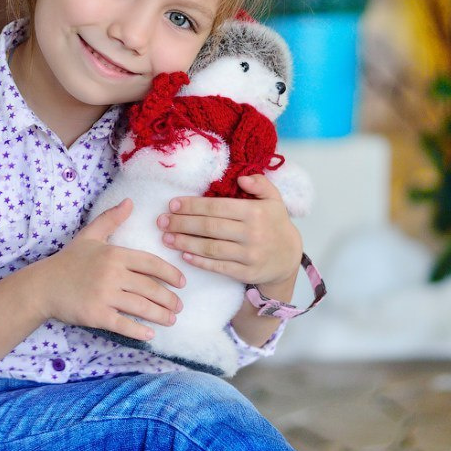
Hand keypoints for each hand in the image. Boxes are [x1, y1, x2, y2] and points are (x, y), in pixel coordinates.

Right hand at [35, 198, 183, 340]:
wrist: (43, 286)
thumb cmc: (68, 261)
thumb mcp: (89, 236)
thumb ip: (110, 218)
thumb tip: (130, 201)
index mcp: (114, 254)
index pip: (151, 263)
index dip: (171, 274)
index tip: (182, 283)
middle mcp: (112, 274)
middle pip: (151, 288)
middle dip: (169, 299)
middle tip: (178, 306)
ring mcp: (104, 296)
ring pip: (142, 307)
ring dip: (161, 315)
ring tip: (171, 320)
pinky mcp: (96, 315)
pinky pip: (124, 324)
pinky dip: (140, 331)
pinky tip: (150, 335)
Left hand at [156, 174, 301, 289]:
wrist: (289, 257)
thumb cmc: (274, 223)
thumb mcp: (273, 199)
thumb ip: (260, 183)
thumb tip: (241, 178)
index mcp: (255, 212)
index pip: (217, 207)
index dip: (192, 206)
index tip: (172, 204)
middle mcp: (252, 233)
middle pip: (209, 227)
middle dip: (182, 223)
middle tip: (162, 221)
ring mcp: (250, 255)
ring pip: (211, 248)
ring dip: (185, 243)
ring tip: (166, 238)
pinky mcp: (247, 273)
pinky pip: (219, 266)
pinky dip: (200, 261)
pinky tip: (184, 255)